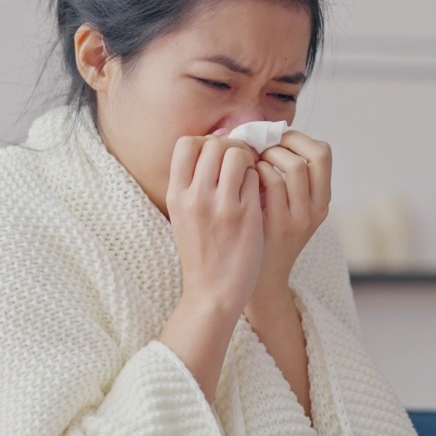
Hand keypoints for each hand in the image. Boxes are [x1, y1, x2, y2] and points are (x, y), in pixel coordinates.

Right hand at [166, 134, 263, 313]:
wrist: (213, 292)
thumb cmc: (200, 252)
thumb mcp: (182, 214)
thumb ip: (192, 182)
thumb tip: (213, 144)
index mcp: (176, 195)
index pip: (186, 143)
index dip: (205, 142)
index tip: (216, 156)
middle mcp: (196, 197)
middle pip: (215, 144)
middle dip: (231, 147)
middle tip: (239, 163)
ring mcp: (222, 205)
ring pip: (239, 155)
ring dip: (248, 160)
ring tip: (249, 176)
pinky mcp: (247, 215)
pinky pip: (256, 177)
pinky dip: (259, 179)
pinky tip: (256, 194)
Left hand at [252, 130, 331, 294]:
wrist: (258, 281)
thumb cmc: (265, 236)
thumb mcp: (286, 208)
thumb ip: (284, 179)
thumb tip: (266, 136)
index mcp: (321, 201)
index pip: (323, 153)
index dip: (298, 139)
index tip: (275, 140)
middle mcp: (316, 209)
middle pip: (313, 155)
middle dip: (284, 144)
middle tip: (262, 148)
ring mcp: (298, 218)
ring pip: (293, 165)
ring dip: (268, 155)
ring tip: (252, 162)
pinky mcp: (277, 225)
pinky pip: (270, 183)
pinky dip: (255, 172)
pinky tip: (242, 179)